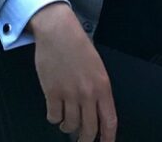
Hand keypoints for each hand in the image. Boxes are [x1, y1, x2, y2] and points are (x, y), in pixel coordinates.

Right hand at [28, 3, 117, 141]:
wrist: (58, 31)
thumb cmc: (78, 45)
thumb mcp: (97, 67)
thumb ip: (98, 89)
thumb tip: (96, 111)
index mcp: (103, 86)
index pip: (109, 121)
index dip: (108, 139)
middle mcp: (87, 93)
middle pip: (89, 129)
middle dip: (85, 140)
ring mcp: (69, 93)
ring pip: (70, 125)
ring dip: (68, 128)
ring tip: (66, 123)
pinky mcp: (51, 92)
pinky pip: (53, 116)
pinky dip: (54, 118)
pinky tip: (54, 112)